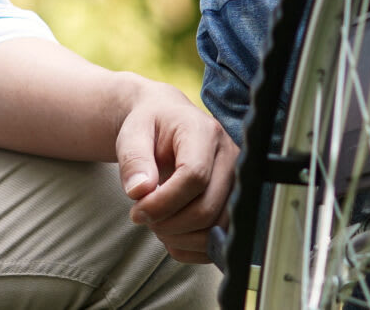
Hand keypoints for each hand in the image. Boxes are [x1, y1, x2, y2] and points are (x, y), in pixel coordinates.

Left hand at [115, 82, 237, 264]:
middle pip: (207, 208)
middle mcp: (230, 158)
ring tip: (157, 223)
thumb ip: (133, 160)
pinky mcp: (234, 204)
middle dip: (168, 224)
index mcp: (205, 133)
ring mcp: (237, 183)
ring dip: (179, 238)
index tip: (136, 210)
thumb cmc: (151, 128)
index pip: (194, 176)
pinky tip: (171, 234)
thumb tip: (139, 191)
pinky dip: (190, 247)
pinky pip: (218, 240)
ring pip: (215, 229)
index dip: (163, 202)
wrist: (168, 123)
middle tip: (143, 217)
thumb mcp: (133, 134)